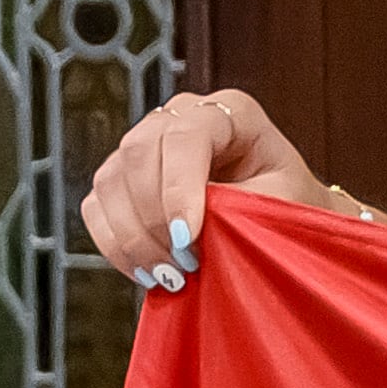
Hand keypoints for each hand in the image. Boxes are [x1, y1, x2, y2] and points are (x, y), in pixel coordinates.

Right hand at [82, 88, 326, 288]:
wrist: (284, 216)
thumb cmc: (289, 205)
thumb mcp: (279, 204)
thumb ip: (235, 208)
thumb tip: (183, 232)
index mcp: (230, 111)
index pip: (188, 137)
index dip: (180, 188)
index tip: (186, 239)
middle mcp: (181, 116)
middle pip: (139, 153)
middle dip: (154, 218)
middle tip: (182, 265)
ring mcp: (146, 142)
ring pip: (112, 180)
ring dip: (134, 237)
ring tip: (170, 275)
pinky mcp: (122, 175)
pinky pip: (97, 206)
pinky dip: (115, 244)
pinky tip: (146, 271)